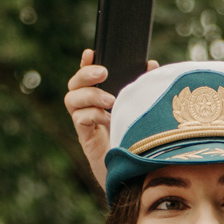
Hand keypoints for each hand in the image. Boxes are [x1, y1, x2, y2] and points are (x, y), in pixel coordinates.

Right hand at [64, 50, 156, 190]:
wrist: (134, 171)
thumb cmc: (137, 137)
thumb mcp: (141, 108)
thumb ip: (143, 87)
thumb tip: (151, 64)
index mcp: (99, 98)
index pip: (86, 76)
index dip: (85, 63)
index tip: (91, 52)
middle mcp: (87, 108)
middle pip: (73, 84)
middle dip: (85, 74)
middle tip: (104, 72)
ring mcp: (84, 123)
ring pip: (72, 100)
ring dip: (91, 95)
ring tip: (111, 101)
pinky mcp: (85, 138)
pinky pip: (80, 120)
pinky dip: (93, 115)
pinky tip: (109, 119)